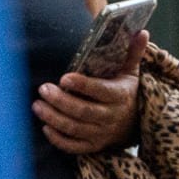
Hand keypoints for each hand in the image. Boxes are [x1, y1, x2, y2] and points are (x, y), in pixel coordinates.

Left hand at [35, 30, 147, 154]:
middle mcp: (111, 116)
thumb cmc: (128, 93)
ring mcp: (101, 133)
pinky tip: (45, 126)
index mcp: (120, 96)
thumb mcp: (132, 73)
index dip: (82, 85)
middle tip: (43, 89)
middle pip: (82, 111)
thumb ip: (134, 53)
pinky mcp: (93, 146)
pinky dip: (58, 138)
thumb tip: (142, 32)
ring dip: (53, 118)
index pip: (100, 91)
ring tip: (37, 105)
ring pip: (74, 128)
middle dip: (60, 101)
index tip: (64, 78)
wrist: (137, 124)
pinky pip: (73, 146)